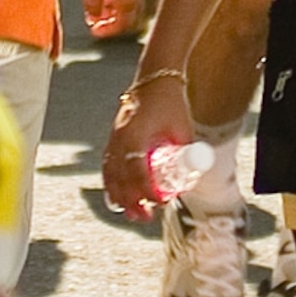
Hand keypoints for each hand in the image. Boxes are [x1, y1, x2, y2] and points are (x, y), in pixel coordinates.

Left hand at [81, 0, 147, 40]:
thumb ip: (92, 5)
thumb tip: (93, 17)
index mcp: (129, 1)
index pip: (121, 26)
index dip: (107, 31)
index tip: (95, 31)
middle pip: (129, 14)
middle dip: (113, 19)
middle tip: (99, 19)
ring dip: (117, 5)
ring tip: (102, 1)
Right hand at [99, 71, 193, 220]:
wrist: (155, 79)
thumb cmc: (171, 103)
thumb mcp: (183, 130)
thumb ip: (183, 154)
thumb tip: (187, 179)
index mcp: (136, 135)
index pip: (138, 171)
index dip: (147, 190)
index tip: (160, 202)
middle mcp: (120, 138)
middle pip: (120, 177)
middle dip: (131, 201)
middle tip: (146, 217)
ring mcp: (114, 137)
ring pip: (110, 173)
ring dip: (119, 195)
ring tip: (132, 213)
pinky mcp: (114, 138)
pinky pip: (108, 165)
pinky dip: (111, 182)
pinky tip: (119, 197)